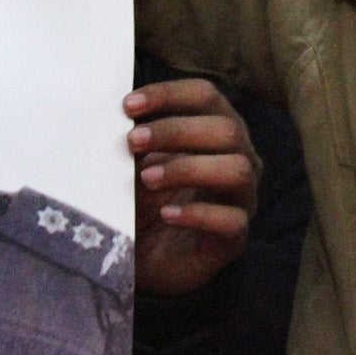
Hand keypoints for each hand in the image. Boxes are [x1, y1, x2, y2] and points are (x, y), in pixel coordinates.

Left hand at [126, 79, 259, 297]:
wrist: (146, 259)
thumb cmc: (145, 201)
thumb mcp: (136, 165)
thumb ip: (136, 141)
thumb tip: (112, 117)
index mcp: (218, 130)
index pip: (207, 96)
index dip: (169, 95)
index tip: (127, 106)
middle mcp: (240, 158)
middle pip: (226, 130)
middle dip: (175, 131)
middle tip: (131, 141)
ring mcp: (242, 199)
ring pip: (237, 170)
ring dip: (188, 169)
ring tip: (146, 178)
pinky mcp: (235, 237)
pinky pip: (231, 221)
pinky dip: (197, 214)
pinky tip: (166, 214)